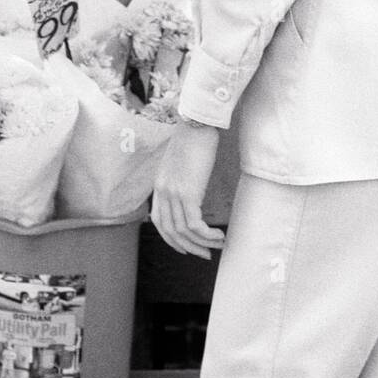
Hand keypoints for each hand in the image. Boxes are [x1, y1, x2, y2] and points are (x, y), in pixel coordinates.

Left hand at [151, 120, 225, 259]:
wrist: (197, 122)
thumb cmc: (194, 137)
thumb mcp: (180, 160)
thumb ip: (180, 176)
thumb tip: (191, 188)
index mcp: (159, 185)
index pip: (159, 221)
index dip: (171, 238)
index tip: (186, 246)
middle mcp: (163, 193)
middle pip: (171, 232)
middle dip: (188, 247)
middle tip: (205, 254)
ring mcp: (174, 194)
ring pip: (185, 232)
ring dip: (202, 243)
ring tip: (218, 245)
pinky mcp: (188, 193)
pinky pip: (196, 225)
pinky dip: (207, 235)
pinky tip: (219, 235)